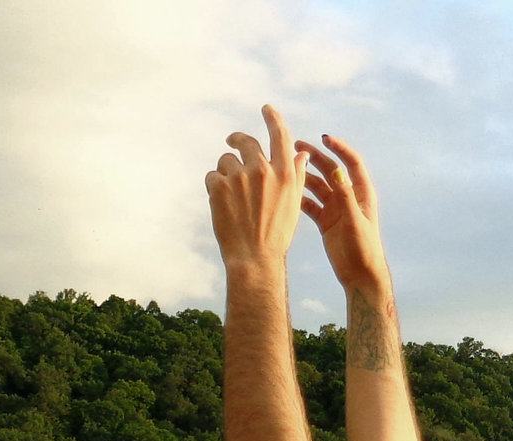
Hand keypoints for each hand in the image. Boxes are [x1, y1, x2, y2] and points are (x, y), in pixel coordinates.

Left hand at [206, 106, 304, 274]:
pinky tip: (222, 206)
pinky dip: (214, 188)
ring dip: (226, 174)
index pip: (280, 136)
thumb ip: (295, 175)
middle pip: (246, 142)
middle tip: (231, 142)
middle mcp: (263, 171)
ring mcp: (240, 177)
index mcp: (285, 174)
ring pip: (226, 161)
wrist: (254, 258)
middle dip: (237, 140)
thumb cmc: (276, 234)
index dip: (273, 118)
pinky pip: (212, 176)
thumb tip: (300, 154)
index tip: (266, 108)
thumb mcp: (293, 204)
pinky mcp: (219, 186)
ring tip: (232, 199)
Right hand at [297, 134, 389, 292]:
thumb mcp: (354, 221)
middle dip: (315, 157)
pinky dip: (299, 198)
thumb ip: (346, 196)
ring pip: (317, 186)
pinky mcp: (325, 220)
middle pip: (330, 170)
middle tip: (296, 146)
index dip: (339, 148)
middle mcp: (348, 197)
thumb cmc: (364, 249)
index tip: (324, 138)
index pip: (351, 162)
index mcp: (361, 193)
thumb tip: (337, 170)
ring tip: (286, 168)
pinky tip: (285, 192)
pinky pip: (310, 204)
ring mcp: (336, 208)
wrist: (360, 275)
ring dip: (304, 176)